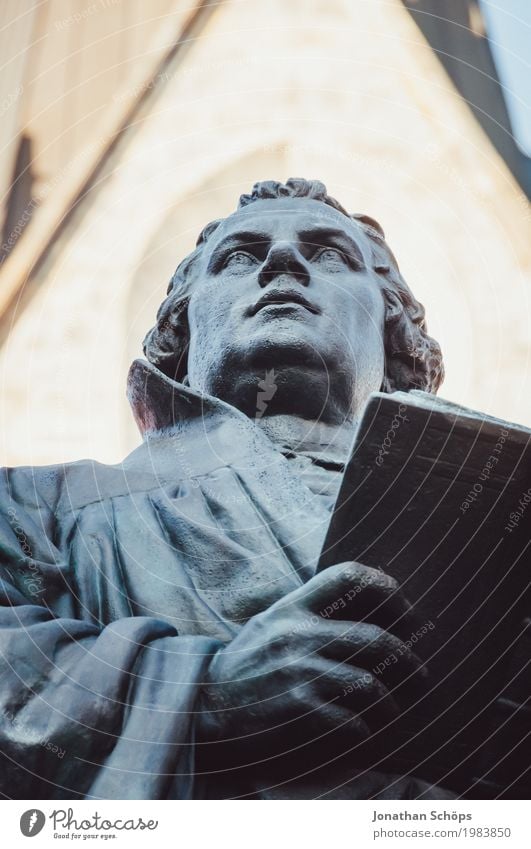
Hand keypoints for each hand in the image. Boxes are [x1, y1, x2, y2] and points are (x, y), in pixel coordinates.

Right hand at [197, 561, 426, 763]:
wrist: (201, 707)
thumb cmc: (243, 669)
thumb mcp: (269, 627)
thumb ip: (306, 616)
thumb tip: (363, 615)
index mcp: (292, 608)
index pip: (345, 575)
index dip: (383, 585)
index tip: (402, 601)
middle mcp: (298, 632)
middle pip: (375, 637)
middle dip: (407, 660)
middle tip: (420, 675)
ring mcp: (298, 669)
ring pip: (371, 685)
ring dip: (390, 705)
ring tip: (392, 712)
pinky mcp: (299, 707)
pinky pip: (352, 721)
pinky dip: (364, 732)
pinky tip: (362, 735)